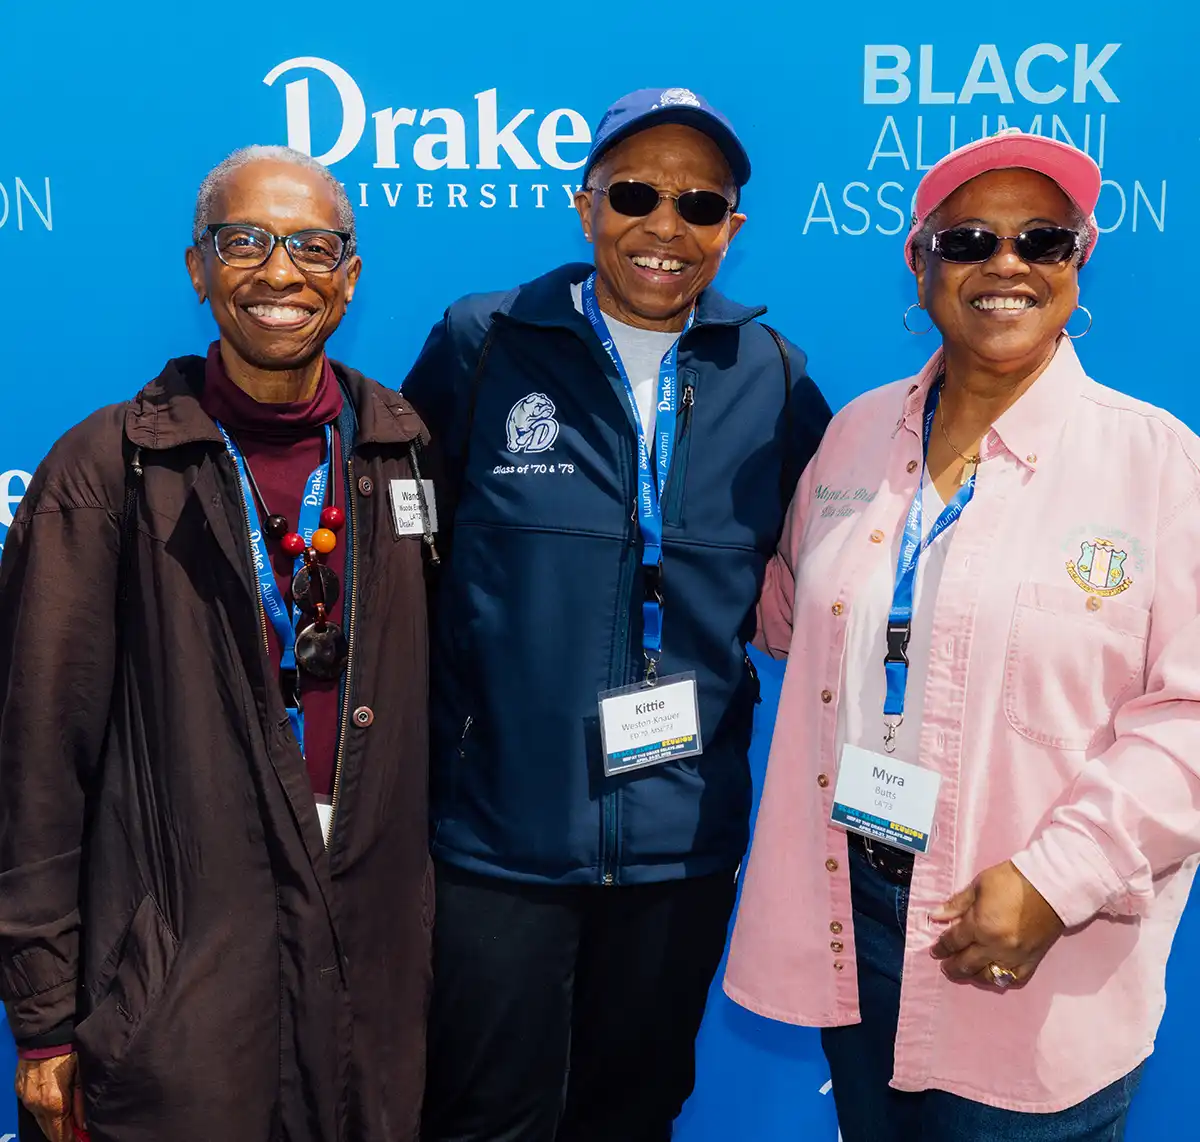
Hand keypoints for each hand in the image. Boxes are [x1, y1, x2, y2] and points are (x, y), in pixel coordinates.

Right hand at [14, 1054, 85, 1141]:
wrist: (44, 1038)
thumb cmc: (67, 1054)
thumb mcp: (80, 1077)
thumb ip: (80, 1103)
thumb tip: (83, 1124)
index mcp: (54, 1103)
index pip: (60, 1134)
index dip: (70, 1138)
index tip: (78, 1139)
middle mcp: (37, 1106)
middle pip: (48, 1131)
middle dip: (61, 1133)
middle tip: (73, 1132)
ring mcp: (26, 1100)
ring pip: (39, 1120)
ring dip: (51, 1122)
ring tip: (65, 1119)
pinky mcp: (20, 1092)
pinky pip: (32, 1107)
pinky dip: (42, 1110)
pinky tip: (52, 1105)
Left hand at [930, 860, 1064, 986]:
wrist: (1051, 886)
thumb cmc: (1012, 880)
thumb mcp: (978, 885)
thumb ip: (956, 904)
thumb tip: (935, 916)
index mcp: (980, 925)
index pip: (953, 942)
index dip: (940, 947)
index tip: (934, 951)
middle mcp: (995, 946)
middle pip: (966, 964)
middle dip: (952, 966)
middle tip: (944, 965)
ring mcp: (1015, 957)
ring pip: (987, 977)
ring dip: (972, 976)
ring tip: (964, 971)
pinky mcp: (1032, 962)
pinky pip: (1012, 980)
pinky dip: (998, 979)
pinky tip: (990, 974)